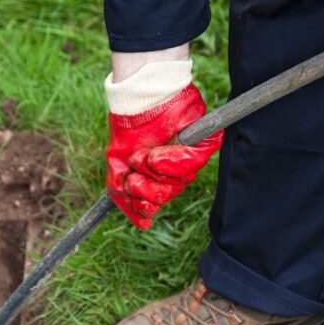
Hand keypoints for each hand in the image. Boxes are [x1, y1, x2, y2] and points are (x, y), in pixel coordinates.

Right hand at [106, 84, 221, 229]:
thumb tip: (143, 225)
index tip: (131, 192)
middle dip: (146, 189)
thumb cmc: (128, 129)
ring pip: (178, 183)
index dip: (145, 205)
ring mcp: (192, 157)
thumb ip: (124, 194)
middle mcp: (177, 170)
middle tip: (134, 175)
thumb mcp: (118, 165)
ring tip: (142, 156)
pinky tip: (155, 155)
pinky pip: (192, 165)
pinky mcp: (205, 143)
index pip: (157, 202)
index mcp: (159, 176)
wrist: (137, 99)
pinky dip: (170, 161)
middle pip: (167, 195)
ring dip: (153, 172)